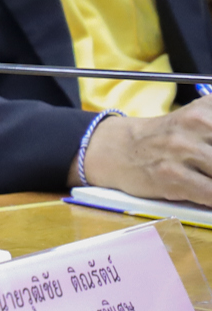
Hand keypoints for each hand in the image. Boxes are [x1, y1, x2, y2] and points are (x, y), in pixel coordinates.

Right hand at [79, 101, 211, 203]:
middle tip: (208, 167)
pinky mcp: (172, 177)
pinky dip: (211, 201)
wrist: (110, 149)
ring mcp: (183, 150)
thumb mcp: (196, 118)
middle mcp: (196, 124)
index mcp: (205, 109)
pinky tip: (206, 200)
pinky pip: (210, 195)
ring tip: (204, 179)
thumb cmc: (157, 137)